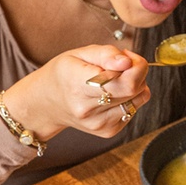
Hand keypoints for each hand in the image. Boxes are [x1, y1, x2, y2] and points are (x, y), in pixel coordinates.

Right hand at [3, 45, 150, 139]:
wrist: (47, 103)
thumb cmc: (64, 73)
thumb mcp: (79, 53)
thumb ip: (107, 54)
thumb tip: (128, 62)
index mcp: (77, 84)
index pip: (123, 82)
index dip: (134, 67)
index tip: (126, 58)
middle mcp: (87, 108)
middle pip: (134, 89)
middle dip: (137, 71)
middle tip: (122, 64)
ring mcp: (99, 123)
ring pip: (139, 99)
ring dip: (135, 85)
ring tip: (115, 80)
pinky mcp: (108, 131)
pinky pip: (134, 109)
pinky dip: (130, 98)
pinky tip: (112, 94)